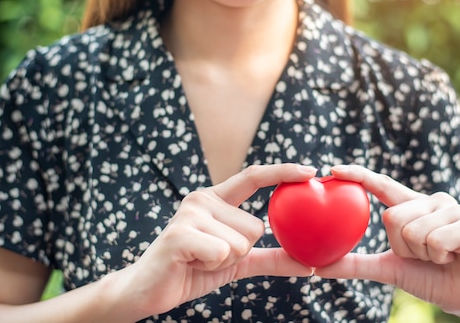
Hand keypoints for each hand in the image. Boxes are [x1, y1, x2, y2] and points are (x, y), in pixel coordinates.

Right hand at [112, 164, 315, 319]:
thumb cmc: (193, 269)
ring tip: (199, 259)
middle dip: (241, 252)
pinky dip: (212, 266)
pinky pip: (224, 252)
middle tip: (210, 256)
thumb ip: (272, 257)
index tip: (310, 170)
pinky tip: (191, 263)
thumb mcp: (238, 261)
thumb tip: (311, 264)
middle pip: (256, 227)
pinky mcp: (180, 233)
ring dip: (225, 261)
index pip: (253, 177)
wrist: (148, 290)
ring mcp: (190, 214)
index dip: (282, 172)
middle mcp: (202, 199)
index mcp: (215, 199)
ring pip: (242, 243)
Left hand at [315, 165, 459, 320]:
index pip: (383, 185)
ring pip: (413, 232)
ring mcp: (454, 210)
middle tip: (422, 255)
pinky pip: (436, 240)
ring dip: (422, 255)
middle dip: (403, 247)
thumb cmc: (430, 277)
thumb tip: (318, 266)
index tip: (333, 169)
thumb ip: (356, 264)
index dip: (359, 175)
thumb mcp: (389, 268)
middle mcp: (433, 201)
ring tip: (439, 257)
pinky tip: (453, 257)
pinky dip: (440, 257)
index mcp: (413, 206)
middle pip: (392, 218)